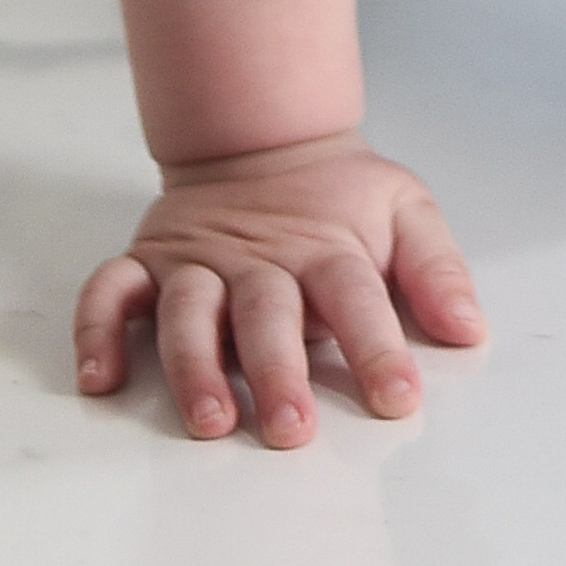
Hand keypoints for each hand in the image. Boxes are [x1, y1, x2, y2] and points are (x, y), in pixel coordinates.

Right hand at [74, 132, 484, 444]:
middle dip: (278, 372)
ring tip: (209, 421)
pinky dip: (96, 329)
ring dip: (195, 367)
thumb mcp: (403, 209)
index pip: (356, 297)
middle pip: (267, 314)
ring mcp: (198, 261)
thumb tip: (468, 329)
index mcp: (325, 247)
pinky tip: (99, 378)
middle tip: (292, 428)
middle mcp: (258, 259)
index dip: (377, 347)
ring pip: (189, 312)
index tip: (397, 398)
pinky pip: (109, 291)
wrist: (264, 138)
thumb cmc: (337, 196)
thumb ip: (435, 269)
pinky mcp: (149, 262)